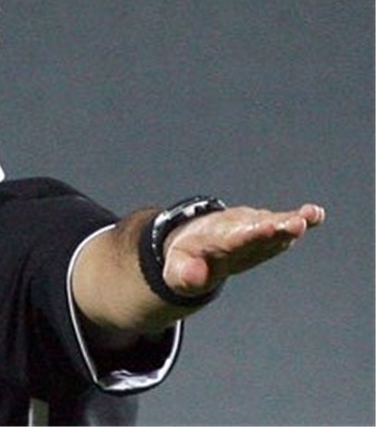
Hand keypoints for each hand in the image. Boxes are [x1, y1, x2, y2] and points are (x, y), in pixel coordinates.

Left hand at [162, 203, 325, 296]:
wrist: (194, 239)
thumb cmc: (186, 257)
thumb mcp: (177, 270)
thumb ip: (185, 274)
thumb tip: (195, 278)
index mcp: (214, 238)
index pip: (234, 237)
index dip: (251, 233)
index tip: (267, 227)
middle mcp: (236, 227)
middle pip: (259, 227)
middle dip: (277, 226)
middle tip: (297, 223)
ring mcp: (252, 226)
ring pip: (273, 223)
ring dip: (291, 221)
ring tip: (311, 216)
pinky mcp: (265, 229)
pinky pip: (282, 224)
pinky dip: (298, 220)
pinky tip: (316, 215)